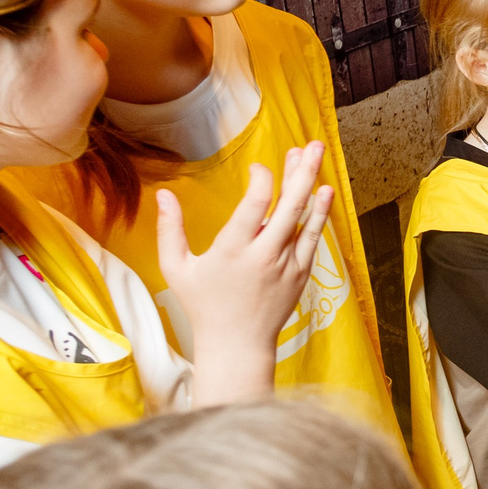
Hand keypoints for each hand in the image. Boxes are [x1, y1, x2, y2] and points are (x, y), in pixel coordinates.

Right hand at [156, 142, 331, 351]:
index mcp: (233, 251)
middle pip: (289, 206)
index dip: (262, 180)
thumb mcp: (176, 269)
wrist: (238, 344)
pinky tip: (324, 192)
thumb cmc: (204, 306)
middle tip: (309, 144)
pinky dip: (320, 214)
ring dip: (311, 185)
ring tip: (317, 155)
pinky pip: (314, 238)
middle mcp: (265, 255)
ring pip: (305, 218)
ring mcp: (287, 265)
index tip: (259, 168)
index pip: (255, 204)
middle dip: (301, 171)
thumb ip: (170, 230)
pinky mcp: (301, 274)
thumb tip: (163, 194)